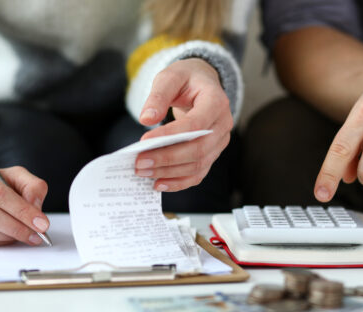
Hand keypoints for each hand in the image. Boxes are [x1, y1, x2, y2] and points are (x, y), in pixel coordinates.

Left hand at [135, 58, 232, 191]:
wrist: (202, 83)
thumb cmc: (187, 79)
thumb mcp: (170, 76)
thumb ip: (158, 95)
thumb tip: (146, 119)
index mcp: (216, 101)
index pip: (196, 124)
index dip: (171, 136)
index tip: (144, 141)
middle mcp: (223, 124)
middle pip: (198, 150)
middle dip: (167, 159)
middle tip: (139, 163)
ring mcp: (219, 142)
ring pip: (198, 165)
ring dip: (169, 172)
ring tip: (143, 172)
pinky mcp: (212, 154)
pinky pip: (198, 173)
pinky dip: (179, 182)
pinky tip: (159, 184)